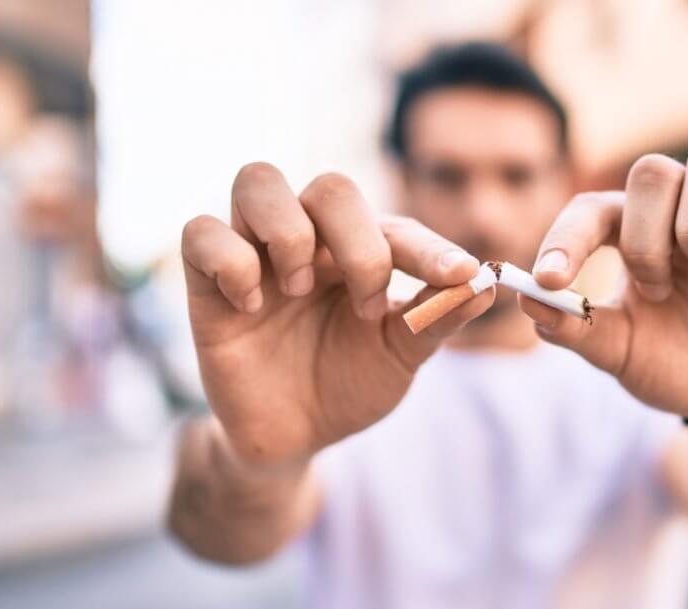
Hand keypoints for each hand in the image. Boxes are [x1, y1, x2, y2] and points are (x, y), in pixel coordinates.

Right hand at [182, 163, 492, 468]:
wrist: (294, 436)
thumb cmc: (349, 384)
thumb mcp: (399, 356)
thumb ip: (436, 319)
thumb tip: (486, 285)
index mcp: (362, 251)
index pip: (397, 227)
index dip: (431, 249)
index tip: (458, 277)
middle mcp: (311, 240)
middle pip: (330, 186)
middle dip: (358, 242)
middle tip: (366, 303)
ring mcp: (257, 254)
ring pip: (258, 181)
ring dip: (290, 233)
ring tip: (301, 289)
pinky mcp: (207, 282)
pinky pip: (201, 231)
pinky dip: (231, 260)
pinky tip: (253, 307)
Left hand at [521, 142, 687, 429]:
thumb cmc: (675, 366)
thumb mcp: (620, 354)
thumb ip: (575, 327)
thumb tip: (525, 298)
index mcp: (632, 233)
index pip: (591, 208)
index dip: (566, 237)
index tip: (549, 278)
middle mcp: (681, 212)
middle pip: (652, 172)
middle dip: (645, 237)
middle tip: (657, 293)